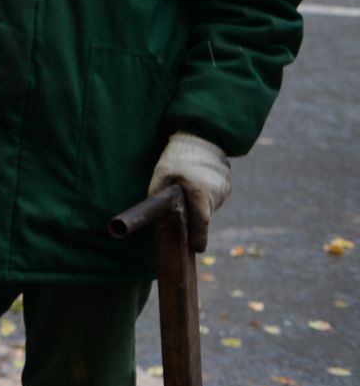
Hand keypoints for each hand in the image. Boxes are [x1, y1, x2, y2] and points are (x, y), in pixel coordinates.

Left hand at [149, 132, 230, 251]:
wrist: (199, 137)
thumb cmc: (176, 157)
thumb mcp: (161, 175)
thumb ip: (158, 196)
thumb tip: (157, 217)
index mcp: (199, 192)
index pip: (202, 222)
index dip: (199, 237)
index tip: (197, 249)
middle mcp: (216, 193)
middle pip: (205, 215)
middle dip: (194, 216)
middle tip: (183, 209)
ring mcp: (225, 188)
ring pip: (210, 206)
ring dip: (199, 203)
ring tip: (189, 186)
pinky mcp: (228, 184)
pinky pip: (215, 196)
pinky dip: (206, 195)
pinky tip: (198, 182)